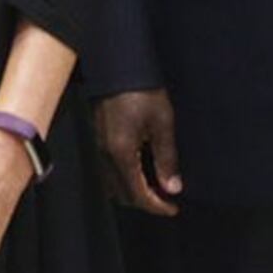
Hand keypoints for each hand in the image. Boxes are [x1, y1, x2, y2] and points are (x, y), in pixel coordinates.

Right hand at [95, 88, 182, 218]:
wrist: (119, 65)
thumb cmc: (143, 91)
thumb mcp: (162, 124)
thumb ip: (166, 159)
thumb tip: (172, 187)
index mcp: (121, 154)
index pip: (138, 194)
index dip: (157, 206)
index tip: (174, 208)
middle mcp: (105, 155)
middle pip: (122, 194)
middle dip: (145, 202)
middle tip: (167, 199)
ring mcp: (99, 147)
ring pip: (113, 184)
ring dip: (134, 191)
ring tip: (157, 185)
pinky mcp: (99, 138)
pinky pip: (109, 170)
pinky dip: (126, 177)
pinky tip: (142, 168)